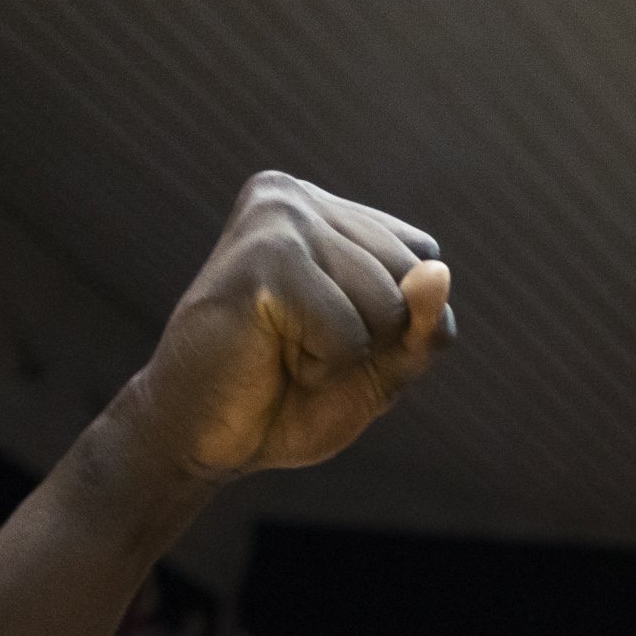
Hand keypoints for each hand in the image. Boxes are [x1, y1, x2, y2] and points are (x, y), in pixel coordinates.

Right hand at [114, 172, 453, 482]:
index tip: (326, 334)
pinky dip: (324, 366)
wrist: (198, 440)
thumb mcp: (383, 367)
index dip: (397, 324)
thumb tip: (437, 273)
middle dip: (375, 338)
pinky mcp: (264, 257)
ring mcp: (276, 217)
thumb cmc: (286, 399)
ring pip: (389, 302)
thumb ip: (424, 326)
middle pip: (413, 275)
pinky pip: (350, 331)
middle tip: (299, 349)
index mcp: (322, 207)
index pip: (424, 256)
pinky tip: (271, 357)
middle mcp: (294, 195)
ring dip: (346, 355)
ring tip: (282, 350)